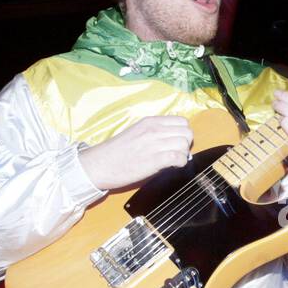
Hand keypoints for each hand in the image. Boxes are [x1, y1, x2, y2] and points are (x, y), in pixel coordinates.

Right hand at [78, 115, 192, 190]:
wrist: (100, 164)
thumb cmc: (116, 151)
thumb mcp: (136, 132)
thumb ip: (155, 132)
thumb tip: (173, 139)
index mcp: (150, 122)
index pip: (182, 121)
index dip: (183, 133)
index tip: (177, 142)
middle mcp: (154, 130)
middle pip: (187, 132)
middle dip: (186, 144)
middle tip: (177, 153)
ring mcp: (154, 144)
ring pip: (184, 145)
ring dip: (183, 154)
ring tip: (173, 161)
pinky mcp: (154, 160)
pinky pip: (179, 157)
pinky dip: (180, 163)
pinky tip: (172, 166)